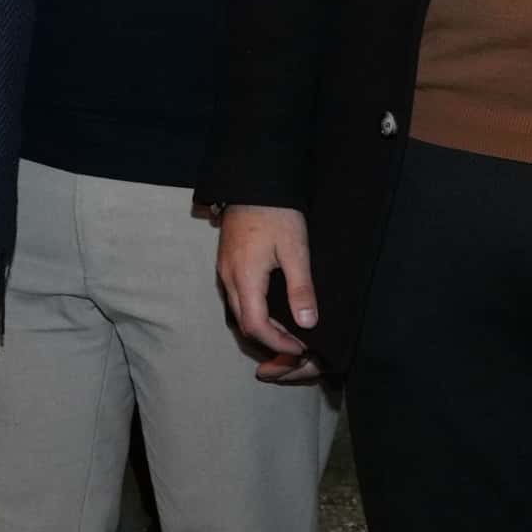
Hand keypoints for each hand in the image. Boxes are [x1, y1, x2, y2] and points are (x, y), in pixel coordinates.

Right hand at [215, 204, 318, 378]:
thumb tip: (307, 323)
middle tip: (296, 344)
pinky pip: (236, 297)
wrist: (253, 183)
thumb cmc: (276, 213)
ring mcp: (224, 270)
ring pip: (238, 311)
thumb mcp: (295, 250)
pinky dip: (254, 310)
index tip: (300, 348)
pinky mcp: (226, 263)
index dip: (277, 343)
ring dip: (261, 326)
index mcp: (244, 278)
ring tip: (287, 329)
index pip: (256, 326)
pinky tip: (273, 307)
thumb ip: (300, 288)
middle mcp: (228, 279)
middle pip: (243, 323)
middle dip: (269, 340)